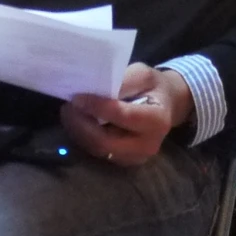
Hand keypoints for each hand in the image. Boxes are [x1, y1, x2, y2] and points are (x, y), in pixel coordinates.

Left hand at [63, 63, 189, 166]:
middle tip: (68, 107)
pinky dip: (85, 138)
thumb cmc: (153, 87)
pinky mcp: (124, 161)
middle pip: (106, 142)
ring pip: (98, 150)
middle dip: (82, 125)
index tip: (77, 97)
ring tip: (70, 113)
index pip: (123, 116)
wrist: (166, 106)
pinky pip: (98, 153)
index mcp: (158, 121)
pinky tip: (78, 123)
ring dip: (79, 132)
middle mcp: (148, 145)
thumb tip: (96, 89)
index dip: (98, 107)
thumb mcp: (142, 74)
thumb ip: (122, 81)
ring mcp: (136, 158)